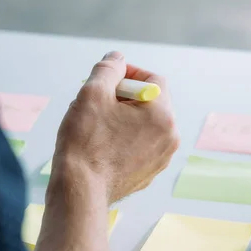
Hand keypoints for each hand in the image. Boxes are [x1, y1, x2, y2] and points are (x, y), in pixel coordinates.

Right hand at [51, 51, 178, 204]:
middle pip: (151, 102)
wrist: (80, 192)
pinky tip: (101, 145)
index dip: (129, 73)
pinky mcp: (149, 173)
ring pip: (144, 125)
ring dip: (123, 117)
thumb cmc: (85, 143)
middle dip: (124, 96)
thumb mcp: (92, 93)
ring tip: (96, 124)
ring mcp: (161, 158)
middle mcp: (170, 137)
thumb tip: (117, 58)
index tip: (108, 79)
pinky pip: (140, 145)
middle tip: (98, 102)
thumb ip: (108, 69)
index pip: (153, 80)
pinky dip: (124, 139)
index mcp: (163, 115)